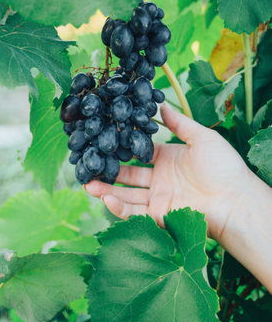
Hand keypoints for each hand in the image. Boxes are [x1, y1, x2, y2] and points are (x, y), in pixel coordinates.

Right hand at [85, 103, 251, 242]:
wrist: (234, 199)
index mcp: (168, 159)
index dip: (123, 148)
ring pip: (126, 194)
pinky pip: (134, 213)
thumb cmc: (223, 166)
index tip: (105, 140)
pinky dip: (118, 207)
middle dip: (108, 171)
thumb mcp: (201, 138)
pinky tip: (106, 197)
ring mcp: (158, 198)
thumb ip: (179, 123)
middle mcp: (160, 179)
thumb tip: (161, 106)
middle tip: (88, 165)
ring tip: (87, 184)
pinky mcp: (159, 216)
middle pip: (128, 175)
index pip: (140, 152)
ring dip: (106, 190)